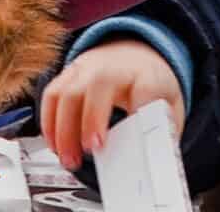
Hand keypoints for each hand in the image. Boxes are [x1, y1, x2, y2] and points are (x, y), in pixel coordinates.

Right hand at [39, 39, 182, 169]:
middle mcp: (115, 68)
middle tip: (90, 151)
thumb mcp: (170, 107)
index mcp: (147, 76)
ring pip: (68, 91)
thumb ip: (165, 134)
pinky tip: (56, 145)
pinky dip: (49, 123)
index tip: (132, 137)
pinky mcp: (69, 74)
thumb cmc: (151, 85)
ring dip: (64, 129)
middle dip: (90, 119)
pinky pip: (52, 94)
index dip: (137, 112)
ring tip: (70, 158)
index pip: (146, 88)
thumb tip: (156, 165)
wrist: (137, 54)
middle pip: (99, 84)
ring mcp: (89, 68)